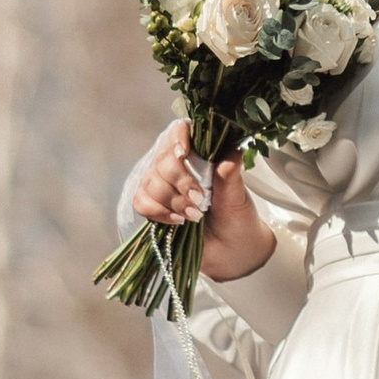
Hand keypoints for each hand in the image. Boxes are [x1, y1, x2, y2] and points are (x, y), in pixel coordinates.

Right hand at [130, 125, 274, 282]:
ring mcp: (162, 184)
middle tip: (199, 200)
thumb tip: (233, 153)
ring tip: (194, 215)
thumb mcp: (236, 196)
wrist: (231, 248)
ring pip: (150, 182)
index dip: (177, 137)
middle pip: (163, 160)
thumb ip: (230, 175)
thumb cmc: (237, 215)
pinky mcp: (153, 204)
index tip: (184, 154)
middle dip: (179, 182)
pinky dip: (158, 212)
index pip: (180, 130)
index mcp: (200, 152)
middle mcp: (177, 164)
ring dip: (172, 201)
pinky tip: (177, 221)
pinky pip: (141, 201)